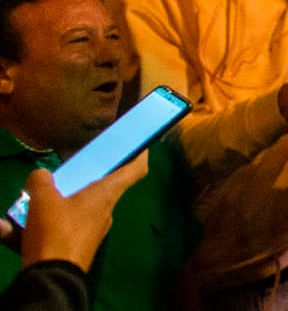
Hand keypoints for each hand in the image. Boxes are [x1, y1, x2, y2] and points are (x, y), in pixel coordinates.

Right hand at [10, 152, 148, 270]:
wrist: (52, 277)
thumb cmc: (56, 231)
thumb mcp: (43, 199)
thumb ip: (42, 181)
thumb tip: (42, 177)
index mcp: (106, 195)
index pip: (135, 170)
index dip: (140, 154)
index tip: (139, 144)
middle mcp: (105, 211)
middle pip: (100, 188)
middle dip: (82, 180)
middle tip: (62, 174)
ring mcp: (93, 231)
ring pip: (76, 209)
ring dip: (55, 204)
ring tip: (30, 199)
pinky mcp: (77, 246)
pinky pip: (60, 228)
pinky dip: (43, 224)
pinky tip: (13, 228)